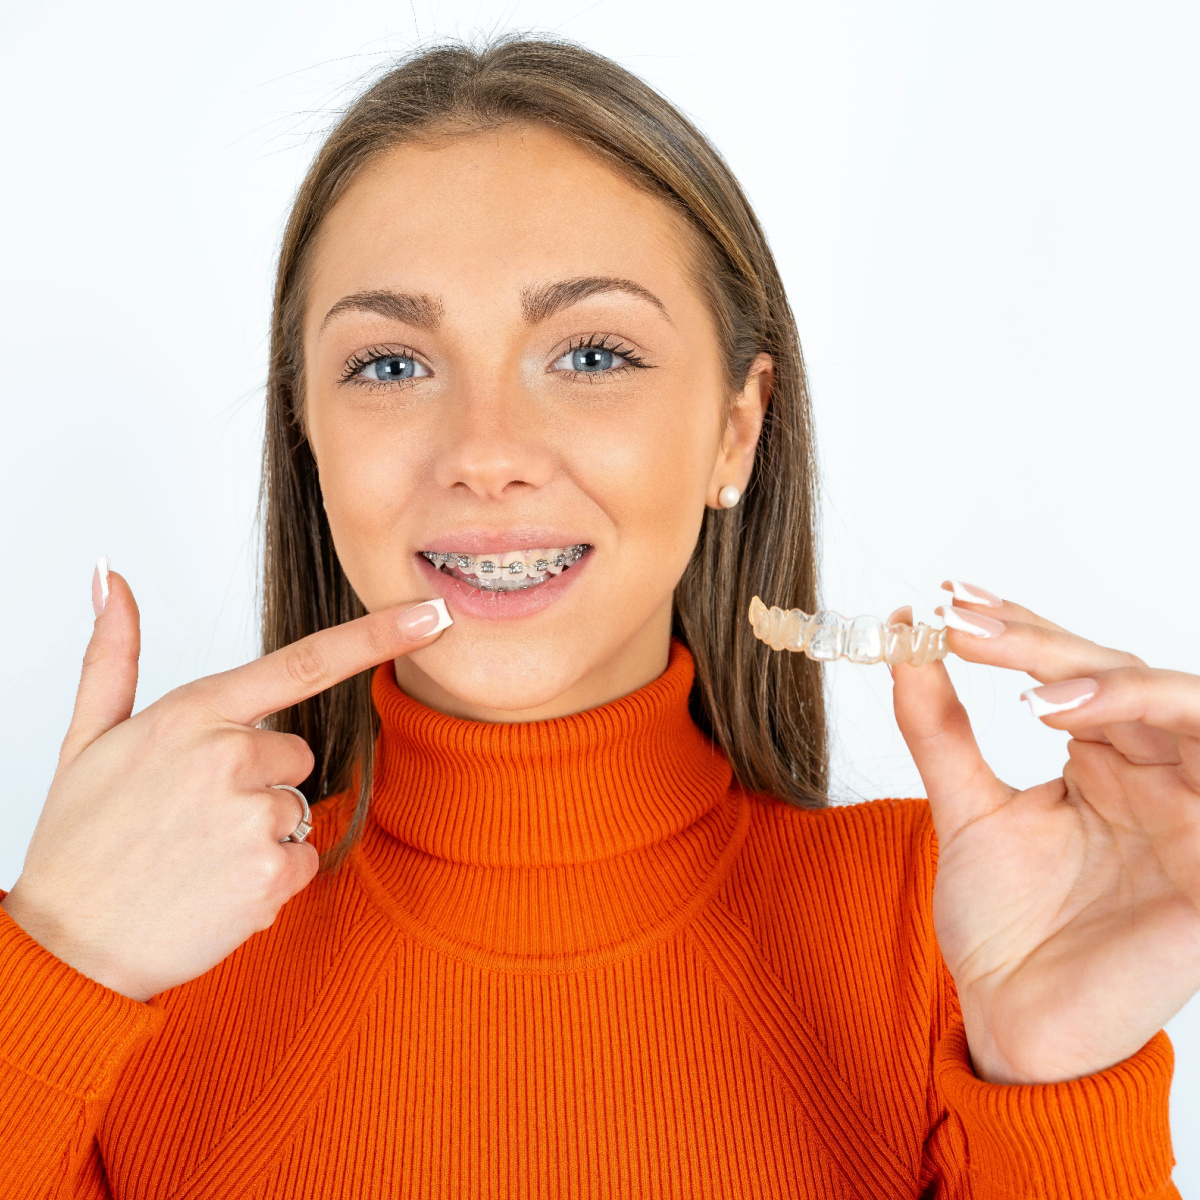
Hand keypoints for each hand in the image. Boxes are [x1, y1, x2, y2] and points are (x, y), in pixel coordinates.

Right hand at [1, 566, 449, 1001]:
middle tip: (193, 819)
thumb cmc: (79, 842)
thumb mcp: (87, 739)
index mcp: (192, 714)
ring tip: (195, 856)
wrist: (68, 946)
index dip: (377, 636)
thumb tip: (115, 580)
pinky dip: (269, 879)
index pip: (304, 662)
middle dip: (258, 783)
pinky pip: (303, 858)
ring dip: (260, 835)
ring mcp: (251, 815)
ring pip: (297, 810)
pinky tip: (214, 889)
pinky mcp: (271, 871)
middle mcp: (227, 756)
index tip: (431, 615)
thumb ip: (114, 656)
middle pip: (297, 754)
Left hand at [889, 586, 1199, 1084]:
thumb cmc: (1002, 925)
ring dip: (1094, 672)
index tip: (945, 600)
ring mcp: (1190, 815)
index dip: (1016, 628)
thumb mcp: (962, 807)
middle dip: (1037, 640)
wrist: (1012, 1020)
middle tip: (961, 620)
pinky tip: (1060, 713)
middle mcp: (1154, 778)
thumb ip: (939, 725)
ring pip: (1175, 704)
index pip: (1072, 672)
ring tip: (1013, 666)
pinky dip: (1142, 719)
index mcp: (1104, 764)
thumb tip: (905, 637)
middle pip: (1118, 675)